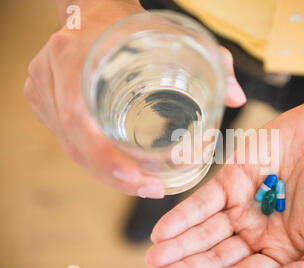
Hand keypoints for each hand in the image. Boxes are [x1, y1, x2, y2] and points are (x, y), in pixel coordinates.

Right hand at [24, 0, 245, 197]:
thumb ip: (212, 60)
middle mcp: (49, 76)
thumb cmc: (131, 22)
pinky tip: (118, 168)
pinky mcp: (42, 99)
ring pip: (71, 147)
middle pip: (76, 146)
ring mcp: (41, 89)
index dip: (109, 164)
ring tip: (141, 184)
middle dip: (115, 176)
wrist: (93, 8)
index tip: (147, 183)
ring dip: (105, 172)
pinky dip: (93, 158)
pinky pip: (67, 139)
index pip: (80, 124)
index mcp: (74, 56)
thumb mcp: (171, 34)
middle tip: (152, 189)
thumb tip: (237, 98)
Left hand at [146, 101, 303, 267]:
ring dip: (180, 245)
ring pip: (205, 231)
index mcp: (280, 253)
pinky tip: (163, 230)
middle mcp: (256, 234)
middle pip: (217, 257)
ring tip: (155, 258)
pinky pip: (204, 200)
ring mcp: (242, 206)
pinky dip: (183, 214)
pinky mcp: (232, 178)